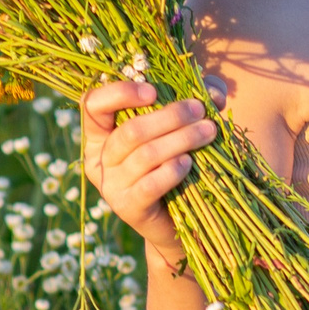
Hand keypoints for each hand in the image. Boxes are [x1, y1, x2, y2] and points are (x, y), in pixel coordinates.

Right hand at [81, 80, 217, 263]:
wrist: (174, 218)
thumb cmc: (172, 162)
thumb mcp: (178, 126)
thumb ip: (193, 102)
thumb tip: (215, 93)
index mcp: (100, 133)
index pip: (93, 105)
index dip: (119, 93)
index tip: (153, 92)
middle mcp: (99, 159)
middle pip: (130, 131)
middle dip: (170, 116)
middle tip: (199, 110)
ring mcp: (110, 186)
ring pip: (144, 155)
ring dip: (181, 139)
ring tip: (208, 132)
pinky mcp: (128, 207)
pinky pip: (150, 184)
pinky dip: (172, 170)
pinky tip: (189, 162)